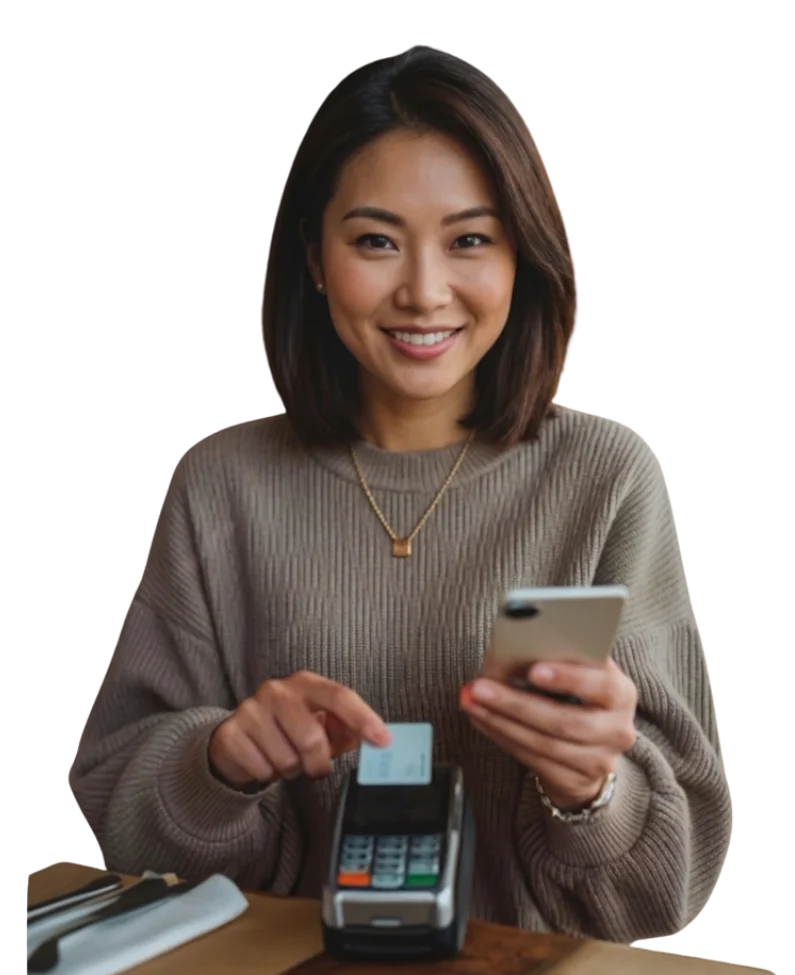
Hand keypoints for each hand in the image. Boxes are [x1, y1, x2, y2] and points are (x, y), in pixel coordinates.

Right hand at [209, 671, 389, 787]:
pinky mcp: (231, 733)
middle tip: (315, 767)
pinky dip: (267, 774)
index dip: (363, 718)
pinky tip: (263, 760)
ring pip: (286, 760)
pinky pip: (262, 769)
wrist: (237, 738)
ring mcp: (251, 709)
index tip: (382, 740)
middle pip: (312, 738)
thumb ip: (346, 729)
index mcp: (305, 684)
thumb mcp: (320, 725)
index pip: (339, 696)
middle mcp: (277, 690)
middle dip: (318, 763)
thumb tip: (370, 736)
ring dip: (290, 770)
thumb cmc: (288, 730)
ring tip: (283, 758)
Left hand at [460, 659, 636, 809]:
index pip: (601, 684)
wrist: (591, 747)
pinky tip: (483, 720)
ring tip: (472, 702)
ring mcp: (601, 759)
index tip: (533, 670)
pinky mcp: (578, 780)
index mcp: (621, 692)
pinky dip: (503, 737)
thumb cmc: (576, 695)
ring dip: (501, 722)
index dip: (568, 678)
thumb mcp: (576, 674)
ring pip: (545, 743)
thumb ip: (554, 661)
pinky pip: (535, 760)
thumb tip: (508, 650)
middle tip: (480, 687)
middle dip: (516, 703)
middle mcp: (618, 728)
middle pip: (565, 721)